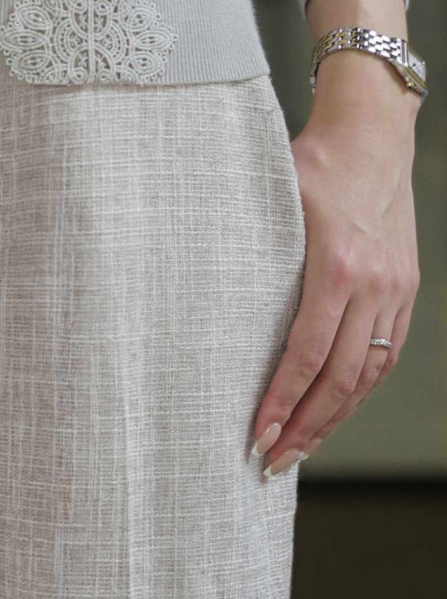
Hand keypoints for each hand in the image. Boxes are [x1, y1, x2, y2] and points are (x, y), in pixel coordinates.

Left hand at [251, 0, 419, 475]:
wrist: (373, 136)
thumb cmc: (310, 162)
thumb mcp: (271, 195)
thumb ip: (247, 242)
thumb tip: (192, 280)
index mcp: (334, 268)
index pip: (305, 355)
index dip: (281, 402)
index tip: (256, 435)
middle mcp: (372, 288)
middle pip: (340, 380)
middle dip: (305, 428)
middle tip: (273, 462)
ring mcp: (394, 293)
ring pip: (367, 376)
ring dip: (334, 418)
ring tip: (300, 448)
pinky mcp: (405, 291)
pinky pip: (385, 355)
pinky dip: (359, 389)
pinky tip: (335, 408)